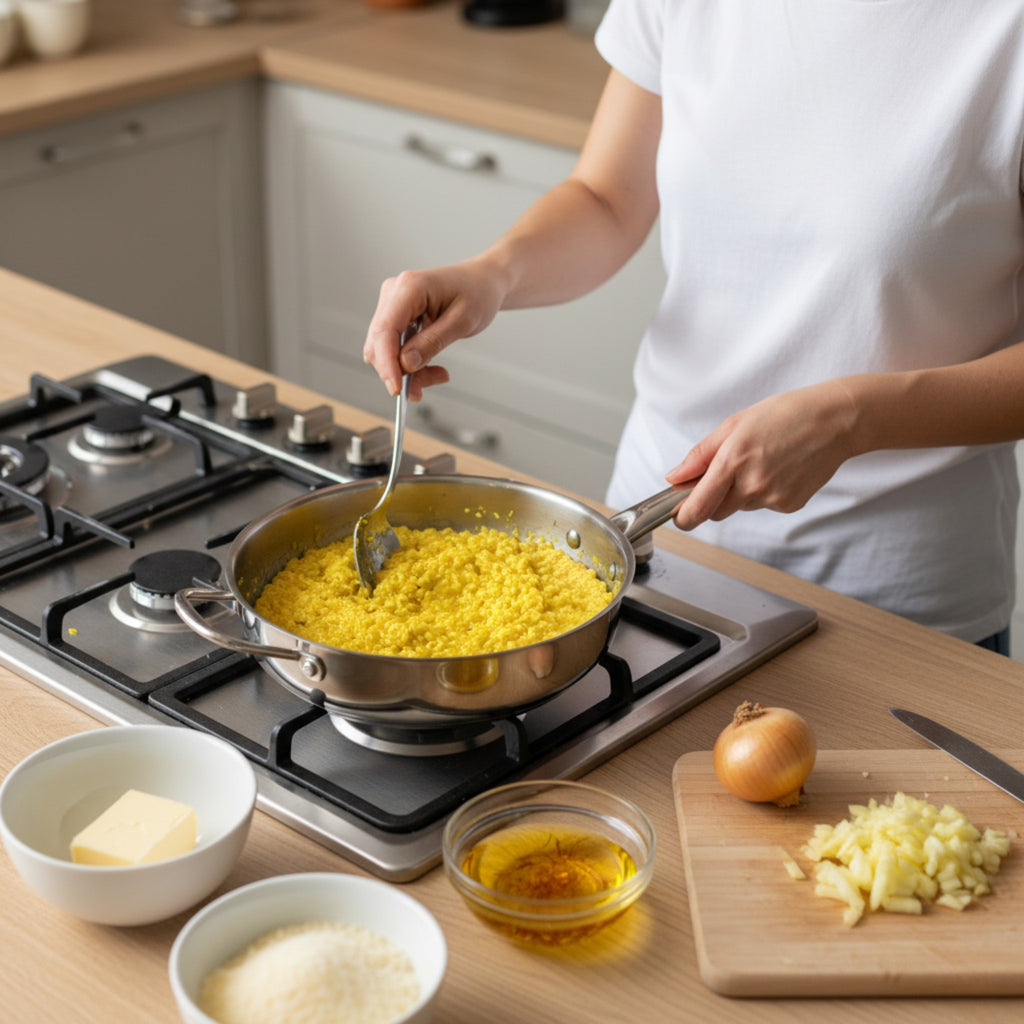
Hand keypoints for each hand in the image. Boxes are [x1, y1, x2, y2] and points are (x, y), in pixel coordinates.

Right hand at [362, 257, 507, 399]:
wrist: (482, 282)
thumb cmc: (477, 294)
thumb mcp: (462, 321)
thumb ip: (432, 342)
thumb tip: (405, 364)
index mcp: (409, 287)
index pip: (385, 331)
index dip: (387, 363)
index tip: (396, 390)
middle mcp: (394, 293)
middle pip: (379, 343)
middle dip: (399, 371)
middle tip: (426, 387)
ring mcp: (392, 304)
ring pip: (384, 350)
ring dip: (407, 370)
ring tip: (438, 375)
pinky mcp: (396, 317)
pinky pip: (393, 348)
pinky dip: (409, 364)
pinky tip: (430, 368)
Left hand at [665, 380, 860, 529]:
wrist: (836, 421)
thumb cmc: (784, 415)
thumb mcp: (734, 424)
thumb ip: (700, 456)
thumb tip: (673, 478)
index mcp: (733, 461)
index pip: (697, 507)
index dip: (683, 516)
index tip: (677, 513)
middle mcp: (752, 485)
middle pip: (715, 511)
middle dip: (713, 498)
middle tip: (726, 470)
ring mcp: (773, 498)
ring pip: (740, 507)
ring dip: (740, 492)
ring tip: (761, 460)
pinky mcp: (790, 505)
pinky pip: (763, 505)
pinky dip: (764, 492)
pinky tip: (779, 468)